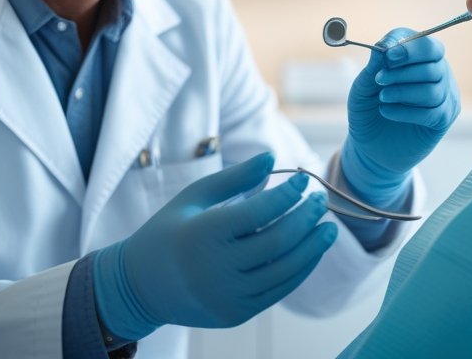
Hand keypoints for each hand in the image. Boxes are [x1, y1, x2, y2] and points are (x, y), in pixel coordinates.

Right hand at [92, 152, 336, 339]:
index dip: (287, 194)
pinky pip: (278, 291)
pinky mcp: (237, 314)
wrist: (141, 286)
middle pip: (278, 242)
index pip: (259, 212)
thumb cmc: (169, 231)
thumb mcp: (194, 197)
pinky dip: (300, 269)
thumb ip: (234, 178)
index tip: (303, 180)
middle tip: (321, 200)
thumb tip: (273, 158)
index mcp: (203, 235)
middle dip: (306, 219)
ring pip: (284, 271)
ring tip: (329, 227)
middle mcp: (216, 270)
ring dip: (313, 248)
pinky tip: (311, 249)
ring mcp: (228, 297)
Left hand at [342, 29, 460, 201]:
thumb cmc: (368, 108)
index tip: (387, 55)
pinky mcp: (443, 118)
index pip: (427, 44)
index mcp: (420, 56)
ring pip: (433, 89)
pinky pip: (431, 112)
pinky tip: (387, 112)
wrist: (370, 145)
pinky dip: (405, 112)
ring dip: (403, 92)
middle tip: (379, 80)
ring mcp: (444, 95)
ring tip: (382, 98)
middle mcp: (438, 71)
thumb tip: (383, 46)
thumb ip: (374, 66)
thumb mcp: (364, 85)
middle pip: (433, 65)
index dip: (409, 48)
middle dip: (402, 72)